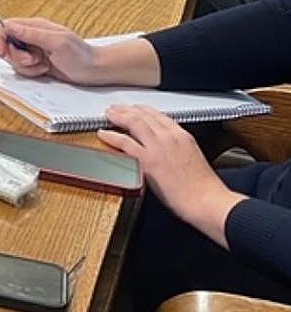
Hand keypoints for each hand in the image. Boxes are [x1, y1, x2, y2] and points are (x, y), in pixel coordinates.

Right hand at [0, 17, 99, 82]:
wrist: (93, 70)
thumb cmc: (80, 55)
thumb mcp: (57, 42)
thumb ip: (32, 34)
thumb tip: (11, 27)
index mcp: (35, 26)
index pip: (6, 27)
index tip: (2, 51)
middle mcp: (32, 37)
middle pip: (7, 45)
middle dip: (16, 56)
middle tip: (32, 60)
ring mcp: (33, 50)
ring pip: (14, 58)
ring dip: (25, 66)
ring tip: (42, 65)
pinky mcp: (35, 62)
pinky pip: (22, 68)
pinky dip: (31, 72)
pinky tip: (44, 70)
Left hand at [98, 105, 242, 245]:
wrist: (208, 202)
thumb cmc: (204, 188)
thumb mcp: (193, 158)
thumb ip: (178, 149)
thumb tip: (165, 150)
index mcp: (183, 136)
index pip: (159, 116)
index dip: (143, 111)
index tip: (135, 109)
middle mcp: (170, 137)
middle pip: (144, 116)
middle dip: (128, 110)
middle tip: (116, 108)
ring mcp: (158, 147)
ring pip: (134, 123)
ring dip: (118, 117)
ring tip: (108, 115)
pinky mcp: (148, 161)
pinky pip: (125, 143)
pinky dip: (112, 136)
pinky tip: (104, 134)